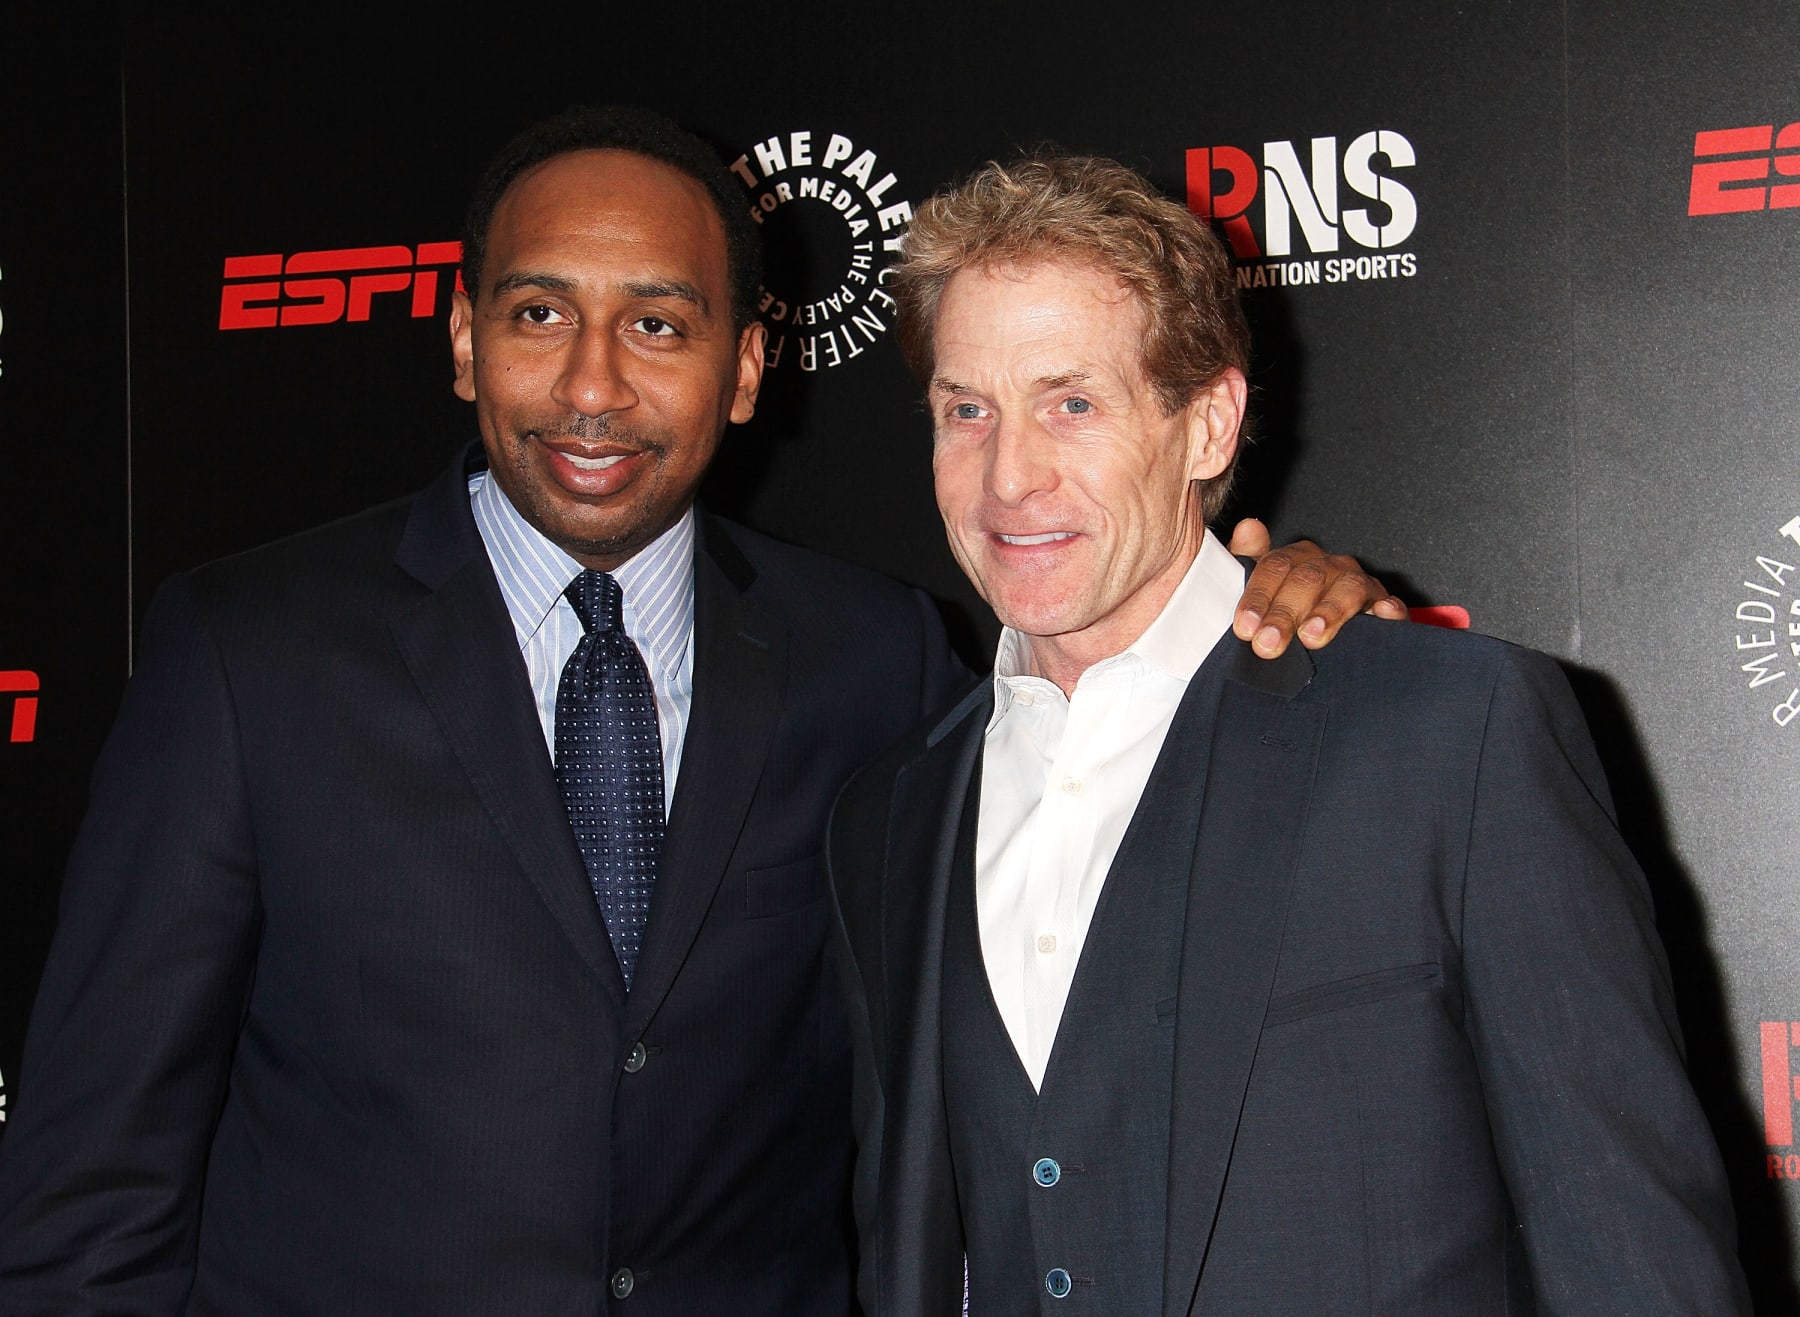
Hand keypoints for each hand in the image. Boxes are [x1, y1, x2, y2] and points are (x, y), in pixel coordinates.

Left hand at [1227, 518, 1407, 657]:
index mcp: (1297, 559)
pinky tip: (1380, 617)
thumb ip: (1248, 560)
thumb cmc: (1288, 611)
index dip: (1258, 595)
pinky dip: (1387, 610)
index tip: (1245, 626)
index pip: (1275, 566)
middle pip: (1307, 579)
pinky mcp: (1385, 608)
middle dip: (1285, 613)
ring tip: (1311, 636)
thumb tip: (1247, 528)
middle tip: (1268, 643)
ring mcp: (1359, 585)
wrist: (1322, 639)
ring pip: (1347, 588)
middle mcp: (1329, 566)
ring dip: (1329, 611)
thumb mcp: (1261, 589)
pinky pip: (1391, 605)